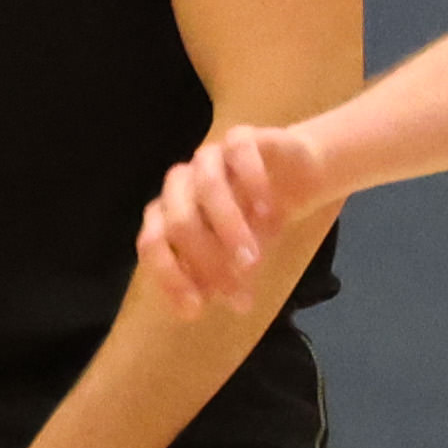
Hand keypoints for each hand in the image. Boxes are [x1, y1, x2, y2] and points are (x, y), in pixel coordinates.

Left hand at [137, 120, 339, 317]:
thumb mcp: (240, 259)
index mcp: (168, 214)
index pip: (153, 245)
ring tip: (255, 258)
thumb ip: (232, 278)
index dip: (170, 278)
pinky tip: (269, 212)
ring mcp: (209, 158)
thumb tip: (237, 305)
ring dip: (229, 226)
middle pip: (179, 220)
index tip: (196, 309)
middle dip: (207, 258)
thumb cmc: (255, 222)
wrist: (294, 176)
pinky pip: (239, 151)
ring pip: (207, 186)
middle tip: (239, 284)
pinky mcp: (242, 138)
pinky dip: (252, 181)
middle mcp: (181, 184)